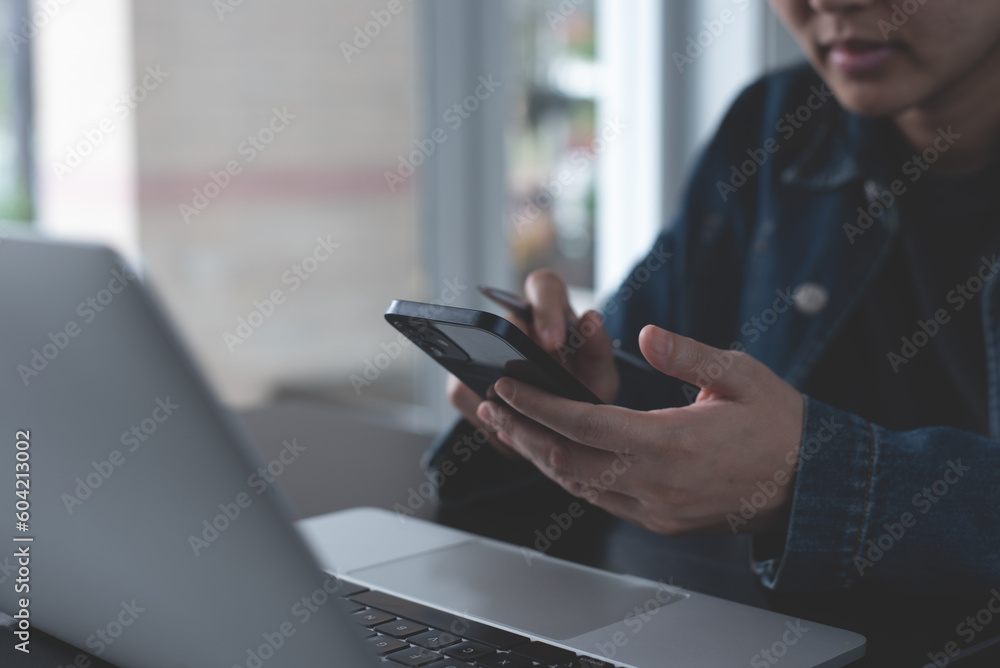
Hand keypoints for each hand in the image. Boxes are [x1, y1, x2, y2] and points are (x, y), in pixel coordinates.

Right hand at [447, 269, 618, 457]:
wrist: (560, 424)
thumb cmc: (581, 389)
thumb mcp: (599, 374)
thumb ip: (599, 350)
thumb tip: (591, 318)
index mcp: (551, 309)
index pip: (543, 286)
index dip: (546, 310)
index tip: (555, 342)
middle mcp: (515, 321)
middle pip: (505, 320)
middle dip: (517, 348)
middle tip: (532, 376)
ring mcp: (485, 347)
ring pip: (474, 354)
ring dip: (497, 385)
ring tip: (522, 411)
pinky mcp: (464, 377)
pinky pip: (461, 390)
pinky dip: (484, 413)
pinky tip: (506, 426)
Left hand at [475, 325, 804, 533]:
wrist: (808, 486)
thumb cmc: (778, 425)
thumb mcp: (741, 375)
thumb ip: (688, 354)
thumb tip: (646, 333)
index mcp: (672, 443)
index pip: (586, 425)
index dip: (540, 406)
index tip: (507, 388)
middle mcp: (656, 483)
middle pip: (567, 461)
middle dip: (523, 432)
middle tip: (491, 407)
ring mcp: (655, 509)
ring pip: (577, 486)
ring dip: (539, 456)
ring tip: (508, 427)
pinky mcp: (659, 521)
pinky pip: (600, 500)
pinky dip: (568, 476)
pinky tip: (552, 453)